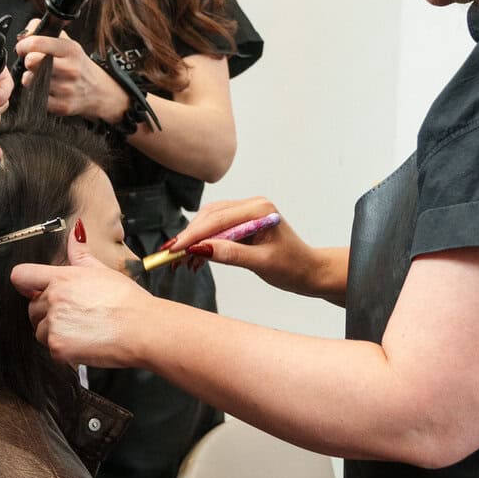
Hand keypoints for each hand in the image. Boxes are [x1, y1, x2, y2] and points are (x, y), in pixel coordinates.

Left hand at [10, 245, 155, 368]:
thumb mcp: (102, 271)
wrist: (143, 329)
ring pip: (40, 331)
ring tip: (83, 330)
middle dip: (48, 313)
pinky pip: (52, 350)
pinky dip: (66, 351)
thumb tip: (75, 233)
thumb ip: (80, 253)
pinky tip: (86, 343)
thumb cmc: (128, 302)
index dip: (26, 284)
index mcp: (61, 278)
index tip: (34, 291)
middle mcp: (54, 299)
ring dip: (55, 333)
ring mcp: (54, 324)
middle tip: (75, 316)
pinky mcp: (59, 347)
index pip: (21, 275)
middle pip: (32, 308)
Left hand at [14, 22, 125, 123]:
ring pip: (30, 81)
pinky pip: (36, 97)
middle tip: (33, 63)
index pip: (36, 43)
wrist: (98, 90)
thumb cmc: (77, 65)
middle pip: (31, 61)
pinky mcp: (62, 106)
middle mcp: (70, 69)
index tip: (23, 48)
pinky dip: (36, 93)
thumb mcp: (67, 43)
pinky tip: (45, 89)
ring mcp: (66, 89)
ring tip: (40, 77)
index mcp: (70, 50)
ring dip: (30, 79)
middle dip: (27, 61)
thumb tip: (23, 34)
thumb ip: (44, 32)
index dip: (23, 45)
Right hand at [164, 197, 332, 298]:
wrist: (308, 271)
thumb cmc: (292, 267)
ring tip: (180, 263)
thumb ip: (231, 254)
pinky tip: (195, 260)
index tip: (173, 249)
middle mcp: (252, 205)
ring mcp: (246, 213)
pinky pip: (216, 229)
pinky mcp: (242, 223)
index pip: (218, 219)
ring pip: (210, 222)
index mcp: (259, 210)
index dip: (192, 234)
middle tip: (170, 257)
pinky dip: (204, 244)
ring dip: (194, 242)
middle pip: (210, 217)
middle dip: (188, 237)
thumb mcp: (261, 263)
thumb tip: (200, 249)